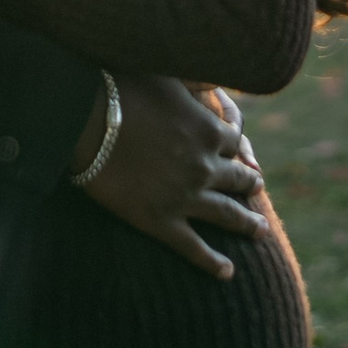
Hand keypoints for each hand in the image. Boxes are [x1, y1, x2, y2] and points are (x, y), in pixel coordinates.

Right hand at [78, 75, 267, 279]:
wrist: (86, 118)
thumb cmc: (121, 85)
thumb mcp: (167, 74)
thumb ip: (192, 80)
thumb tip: (208, 75)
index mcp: (210, 129)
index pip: (236, 142)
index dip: (241, 148)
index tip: (247, 153)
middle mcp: (206, 165)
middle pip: (239, 178)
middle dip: (250, 184)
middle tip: (258, 188)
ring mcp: (186, 196)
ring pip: (227, 214)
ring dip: (247, 223)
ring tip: (261, 231)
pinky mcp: (160, 221)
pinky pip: (193, 247)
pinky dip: (212, 262)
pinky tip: (228, 273)